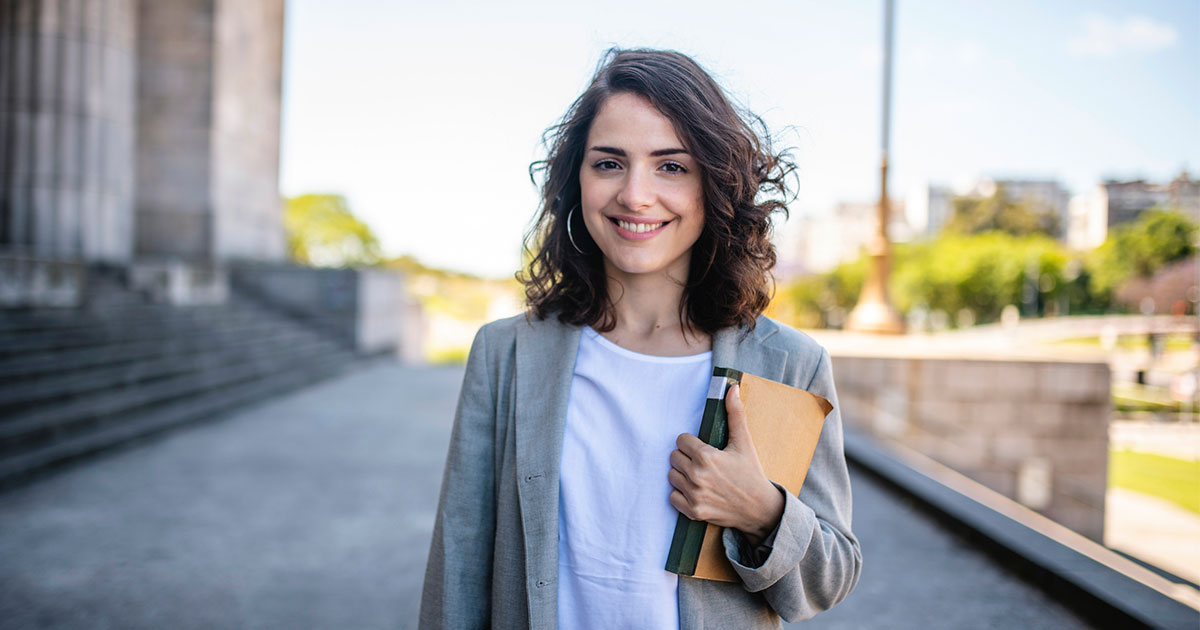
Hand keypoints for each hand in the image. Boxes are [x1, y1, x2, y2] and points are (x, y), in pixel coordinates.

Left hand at [668, 384, 783, 545]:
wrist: (760, 509)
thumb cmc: (751, 473)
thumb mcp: (744, 443)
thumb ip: (735, 414)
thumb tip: (732, 388)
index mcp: (707, 457)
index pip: (680, 440)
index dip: (691, 442)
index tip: (702, 448)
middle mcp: (697, 476)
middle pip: (673, 457)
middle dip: (686, 457)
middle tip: (702, 462)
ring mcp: (694, 495)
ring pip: (671, 475)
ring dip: (682, 474)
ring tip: (699, 475)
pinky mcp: (693, 511)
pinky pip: (672, 497)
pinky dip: (681, 494)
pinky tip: (696, 490)